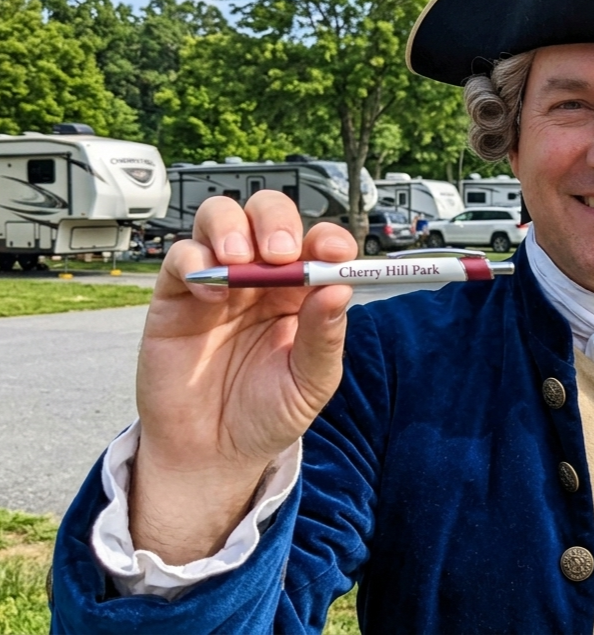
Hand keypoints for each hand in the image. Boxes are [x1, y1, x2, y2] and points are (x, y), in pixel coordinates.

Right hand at [130, 191, 355, 562]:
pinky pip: (182, 257)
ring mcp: (219, 281)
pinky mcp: (177, 295)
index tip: (333, 252)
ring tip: (240, 262)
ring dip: (232, 228)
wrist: (212, 452)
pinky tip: (211, 292)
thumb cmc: (267, 413)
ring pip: (221, 218)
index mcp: (303, 292)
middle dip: (276, 222)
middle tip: (280, 253)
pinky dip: (195, 261)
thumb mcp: (310, 383)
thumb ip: (324, 337)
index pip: (318, 244)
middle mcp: (262, 278)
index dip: (327, 239)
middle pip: (269, 215)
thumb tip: (341, 289)